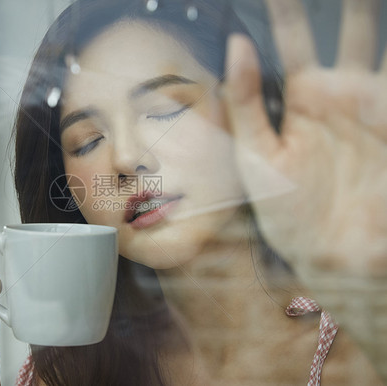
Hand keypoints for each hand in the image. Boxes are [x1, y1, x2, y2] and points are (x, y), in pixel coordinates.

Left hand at [223, 0, 386, 377]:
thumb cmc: (287, 213)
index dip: (284, 8)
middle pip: (349, 30)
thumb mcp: (256, 156)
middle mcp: (341, 95)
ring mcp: (375, 106)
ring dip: (372, 17)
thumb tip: (235, 44)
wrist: (333, 256)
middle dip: (348, 0)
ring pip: (381, 43)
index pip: (291, 40)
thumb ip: (245, 101)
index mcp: (301, 100)